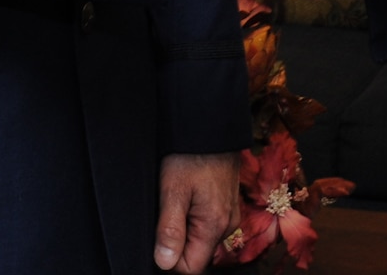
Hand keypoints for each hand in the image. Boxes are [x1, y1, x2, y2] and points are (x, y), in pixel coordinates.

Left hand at [154, 151, 238, 272]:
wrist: (211, 126)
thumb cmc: (191, 155)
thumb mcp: (173, 191)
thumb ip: (170, 230)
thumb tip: (164, 264)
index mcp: (215, 226)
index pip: (190, 268)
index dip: (169, 258)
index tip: (158, 234)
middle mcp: (227, 225)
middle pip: (195, 254)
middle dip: (176, 241)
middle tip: (165, 210)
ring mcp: (229, 215)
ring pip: (200, 238)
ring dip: (183, 226)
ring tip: (174, 199)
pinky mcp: (226, 205)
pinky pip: (206, 223)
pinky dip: (192, 215)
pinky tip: (184, 195)